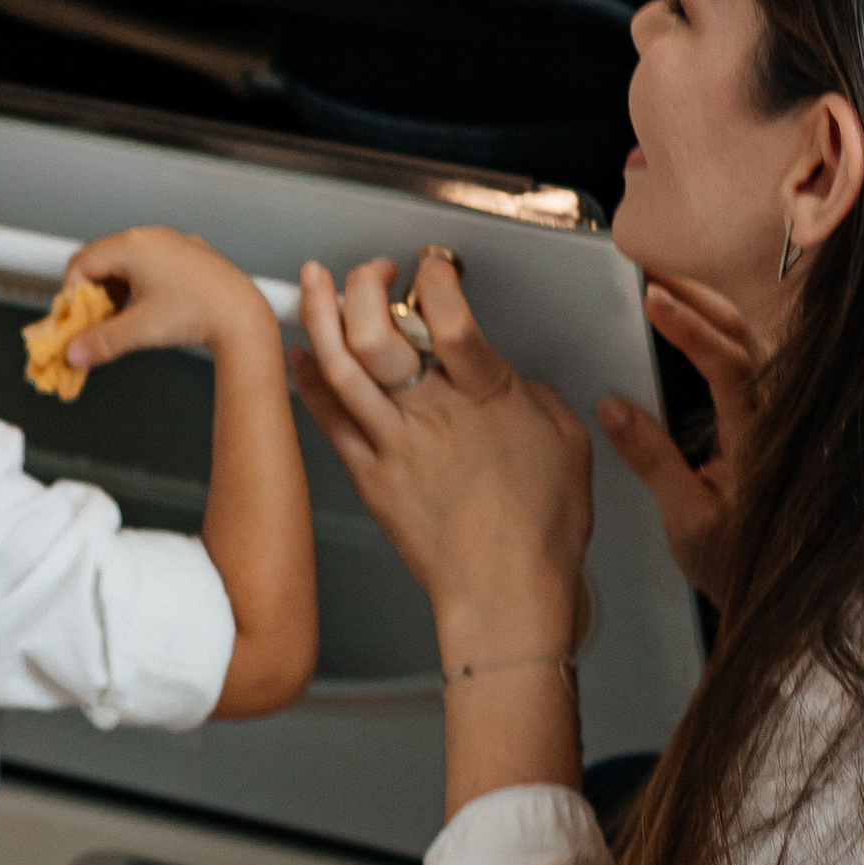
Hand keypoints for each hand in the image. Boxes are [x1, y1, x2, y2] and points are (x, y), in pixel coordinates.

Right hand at [64, 225, 279, 372]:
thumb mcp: (141, 330)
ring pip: (126, 263)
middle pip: (101, 261)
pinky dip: (138, 287)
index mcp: (133, 246)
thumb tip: (77, 353)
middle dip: (92, 294)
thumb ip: (102, 342)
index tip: (73, 321)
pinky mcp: (187, 256)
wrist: (244, 316)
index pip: (81, 264)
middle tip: (92, 324)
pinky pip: (150, 266)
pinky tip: (146, 311)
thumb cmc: (199, 313)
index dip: (71, 296)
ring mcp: (171, 244)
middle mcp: (151, 237)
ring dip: (115, 291)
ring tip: (120, 320)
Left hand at [292, 248, 591, 663]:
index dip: (433, 278)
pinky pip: (326, 418)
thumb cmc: (541, 531)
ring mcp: (394, 444)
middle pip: (378, 332)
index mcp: (488, 394)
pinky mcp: (369, 476)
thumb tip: (513, 381)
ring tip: (311, 284)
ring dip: (319, 317)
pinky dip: (306, 380)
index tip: (431, 269)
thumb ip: (534, 395)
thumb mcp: (567, 441)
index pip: (449, 315)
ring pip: (341, 367)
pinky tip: (296, 356)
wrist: (505, 595)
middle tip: (370, 272)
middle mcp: (433, 413)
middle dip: (364, 285)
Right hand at [598, 273, 759, 605]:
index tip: (655, 299)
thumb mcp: (687, 522)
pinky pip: (747, 360)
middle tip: (648, 270)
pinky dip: (716, 330)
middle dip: (697, 296)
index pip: (731, 369)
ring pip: (750, 342)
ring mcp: (774, 417)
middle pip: (744, 337)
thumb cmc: (737, 563)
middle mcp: (774, 419)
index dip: (693, 330)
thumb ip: (653, 462)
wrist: (781, 587)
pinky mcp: (766, 420)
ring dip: (708, 307)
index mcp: (760, 442)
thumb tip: (613, 408)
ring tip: (662, 283)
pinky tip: (688, 318)